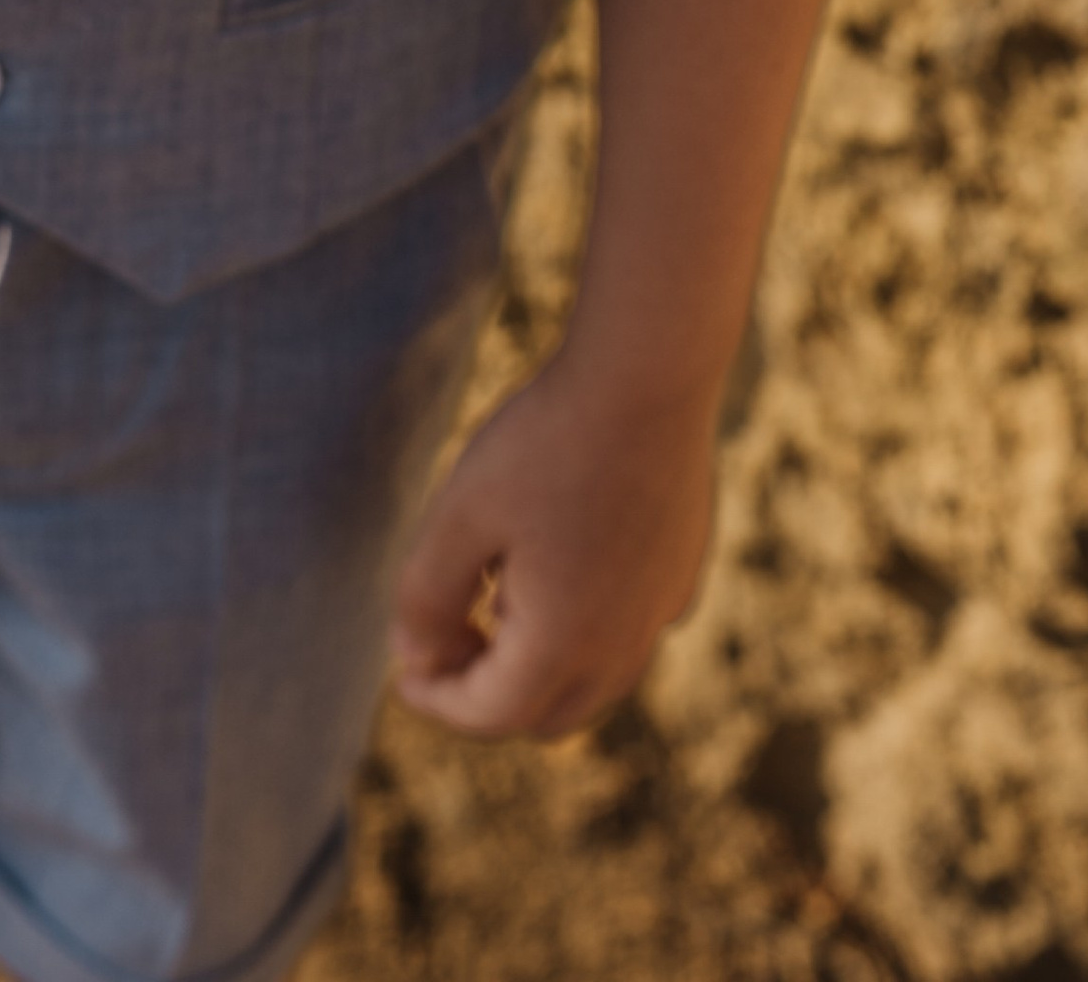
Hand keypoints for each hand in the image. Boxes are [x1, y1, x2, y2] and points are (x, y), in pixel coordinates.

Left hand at [389, 354, 717, 741]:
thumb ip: (425, 598)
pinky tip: (558, 561)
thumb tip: (414, 658)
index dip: (437, 701)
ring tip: (496, 597)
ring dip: (540, 665)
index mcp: (565, 646)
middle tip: (447, 641)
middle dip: (489, 696)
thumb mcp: (460, 516)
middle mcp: (624, 645)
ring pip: (598, 679)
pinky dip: (586, 628)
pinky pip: (631, 630)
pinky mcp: (683, 568)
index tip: (403, 670)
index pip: (491, 714)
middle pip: (548, 714)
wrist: (649, 373)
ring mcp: (663, 607)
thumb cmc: (545, 442)